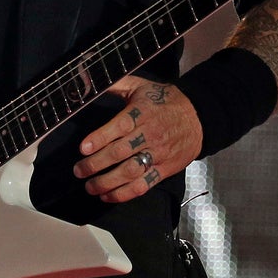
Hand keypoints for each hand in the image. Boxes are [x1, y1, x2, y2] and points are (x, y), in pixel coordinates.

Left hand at [74, 77, 201, 202]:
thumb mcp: (140, 86)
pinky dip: (124, 194)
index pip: (120, 126)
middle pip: (121, 152)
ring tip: (89, 186)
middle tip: (78, 170)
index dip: (100, 137)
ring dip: (107, 182)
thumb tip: (91, 81)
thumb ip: (116, 85)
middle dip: (96, 164)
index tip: (83, 148)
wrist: (198, 117)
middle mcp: (150, 134)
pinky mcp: (164, 169)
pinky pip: (144, 185)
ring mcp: (158, 154)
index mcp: (142, 113)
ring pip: (130, 172)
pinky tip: (108, 195)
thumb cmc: (163, 102)